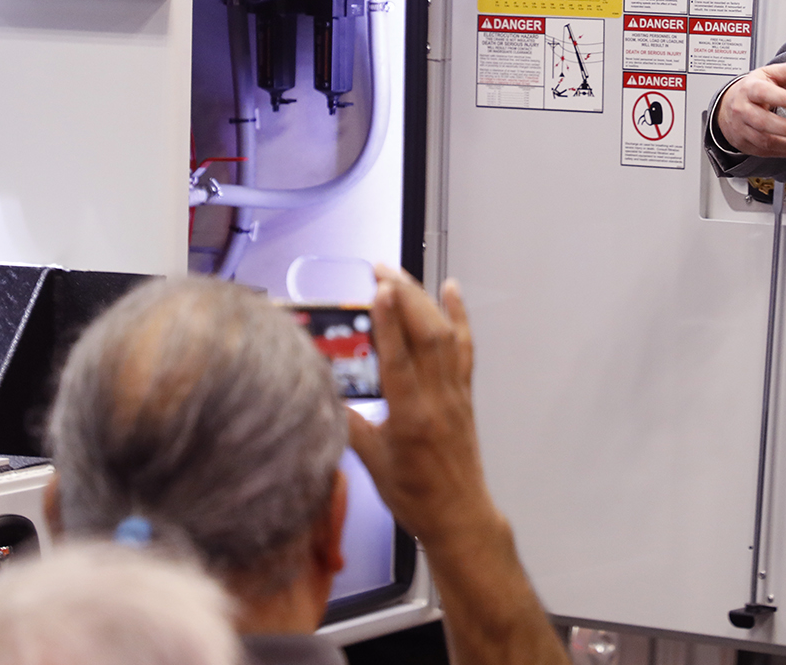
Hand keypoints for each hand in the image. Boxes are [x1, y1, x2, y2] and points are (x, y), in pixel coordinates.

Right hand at [348, 264, 500, 550]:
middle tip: (380, 270)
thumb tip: (321, 394)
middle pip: (425, 337)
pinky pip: (463, 347)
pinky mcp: (464, 392)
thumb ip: (348, 425)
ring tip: (401, 275)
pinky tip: (450, 290)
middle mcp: (437, 400)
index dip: (389, 324)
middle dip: (405, 296)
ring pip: (444, 336)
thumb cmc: (413, 496)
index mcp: (411, 419)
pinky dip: (458, 316)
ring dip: (424, 299)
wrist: (458, 515)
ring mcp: (455, 393)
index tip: (379, 290)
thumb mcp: (371, 464)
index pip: (399, 362)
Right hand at [715, 59, 785, 156]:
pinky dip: (785, 152)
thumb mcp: (769, 75)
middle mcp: (742, 109)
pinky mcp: (745, 144)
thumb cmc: (751, 89)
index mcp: (749, 89)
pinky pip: (766, 151)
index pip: (764, 93)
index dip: (783, 99)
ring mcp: (742, 128)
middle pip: (763, 122)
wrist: (726, 107)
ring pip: (765, 141)